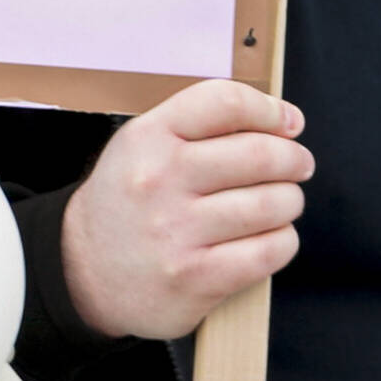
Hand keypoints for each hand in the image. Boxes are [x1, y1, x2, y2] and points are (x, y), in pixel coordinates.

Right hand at [59, 80, 309, 343]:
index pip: (226, 103)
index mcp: (148, 138)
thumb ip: (203, 127)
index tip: (287, 123)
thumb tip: (287, 122)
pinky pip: (270, 250)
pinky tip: (269, 237)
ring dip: (290, 202)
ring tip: (280, 204)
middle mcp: (159, 180)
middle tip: (297, 166)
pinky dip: (282, 241)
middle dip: (294, 160)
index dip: (270, 110)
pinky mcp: (197, 278)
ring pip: (274, 204)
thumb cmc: (129, 204)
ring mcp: (177, 231)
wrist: (84, 272)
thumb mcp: (144, 147)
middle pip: (262, 154)